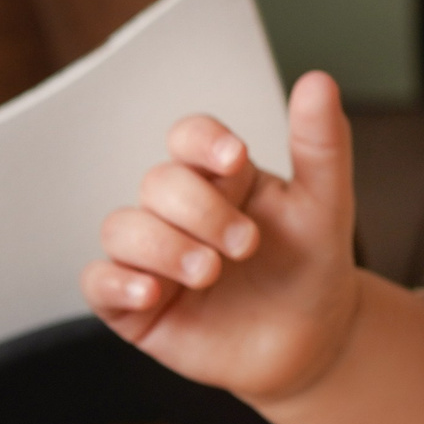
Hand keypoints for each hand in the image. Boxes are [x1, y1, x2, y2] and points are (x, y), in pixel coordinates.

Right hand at [80, 71, 362, 403]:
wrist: (314, 342)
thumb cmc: (311, 268)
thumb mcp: (325, 205)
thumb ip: (321, 145)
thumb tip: (318, 81)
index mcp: (220, 179)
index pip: (188, 138)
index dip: (201, 141)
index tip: (235, 158)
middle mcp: (180, 212)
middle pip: (158, 183)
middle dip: (200, 210)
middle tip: (246, 244)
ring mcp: (153, 257)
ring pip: (121, 228)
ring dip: (164, 246)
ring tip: (210, 272)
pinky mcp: (135, 305)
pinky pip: (97, 282)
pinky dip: (118, 282)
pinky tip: (153, 293)